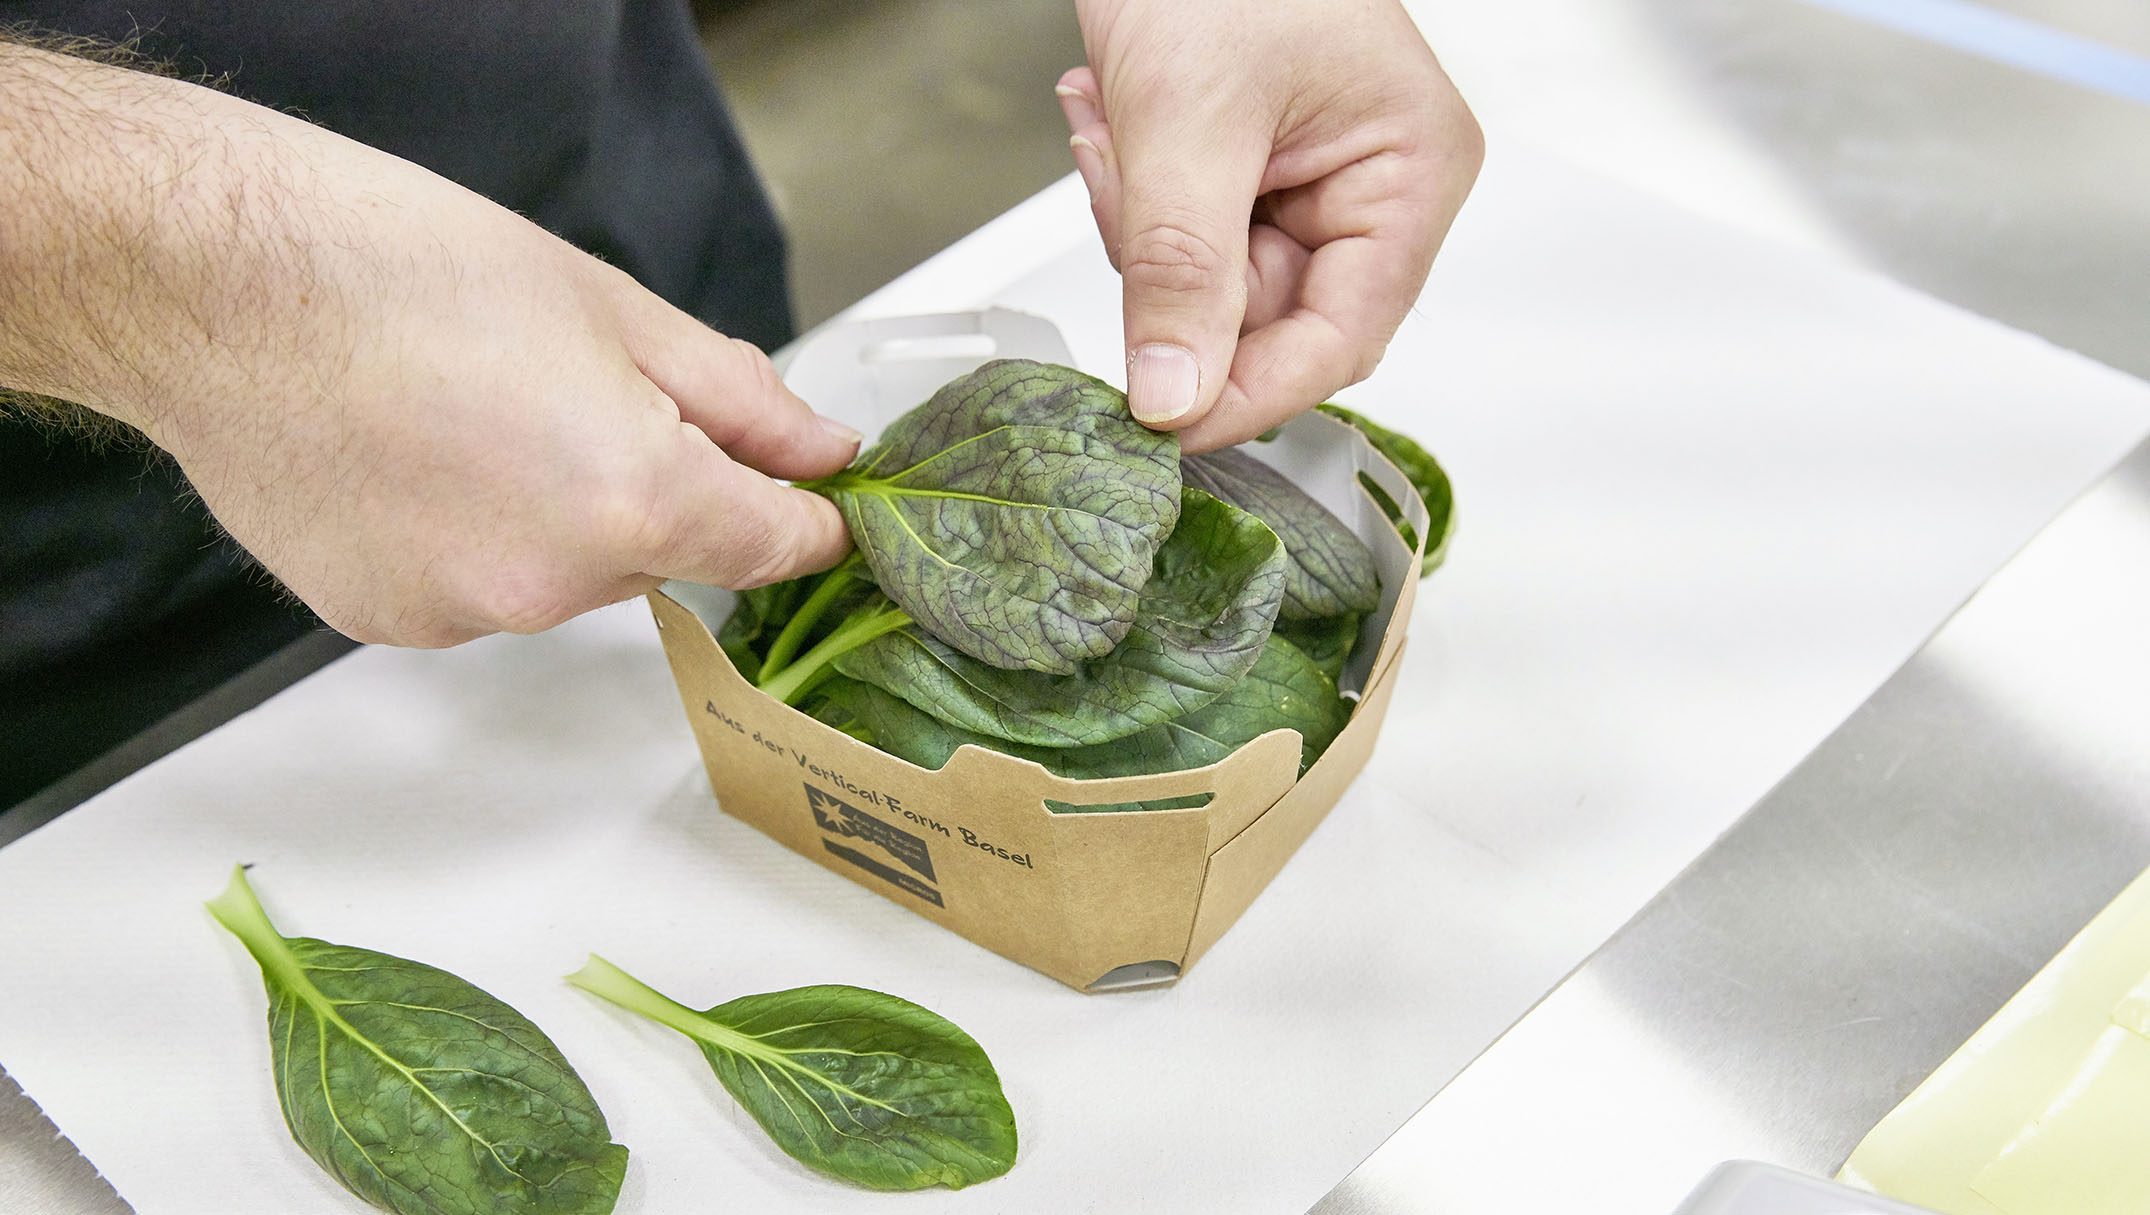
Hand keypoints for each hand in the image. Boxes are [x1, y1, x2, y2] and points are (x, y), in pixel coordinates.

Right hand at [2, 44, 857, 646]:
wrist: (213, 287)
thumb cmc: (399, 269)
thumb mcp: (614, 308)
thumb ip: (739, 400)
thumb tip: (821, 454)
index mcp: (635, 501)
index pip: (775, 549)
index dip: (805, 517)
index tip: (811, 498)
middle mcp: (556, 586)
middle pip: (664, 554)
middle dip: (652, 487)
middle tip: (577, 390)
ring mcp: (466, 615)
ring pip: (567, 575)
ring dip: (556, 515)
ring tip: (471, 411)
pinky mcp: (391, 623)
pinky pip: (478, 588)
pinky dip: (471, 537)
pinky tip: (413, 457)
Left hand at [1059, 0, 1481, 451]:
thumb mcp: (1189, 120)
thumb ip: (1182, 271)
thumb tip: (1175, 396)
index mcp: (1411, 175)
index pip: (1340, 338)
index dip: (1249, 392)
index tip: (1164, 424)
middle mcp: (1374, 190)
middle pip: (1266, 318)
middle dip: (1171, 273)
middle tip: (1121, 185)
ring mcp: (1308, 183)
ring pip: (1208, 285)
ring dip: (1136, 220)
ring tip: (1111, 122)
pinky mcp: (1247, 173)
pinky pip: (1181, 238)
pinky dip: (1130, 193)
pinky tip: (1109, 118)